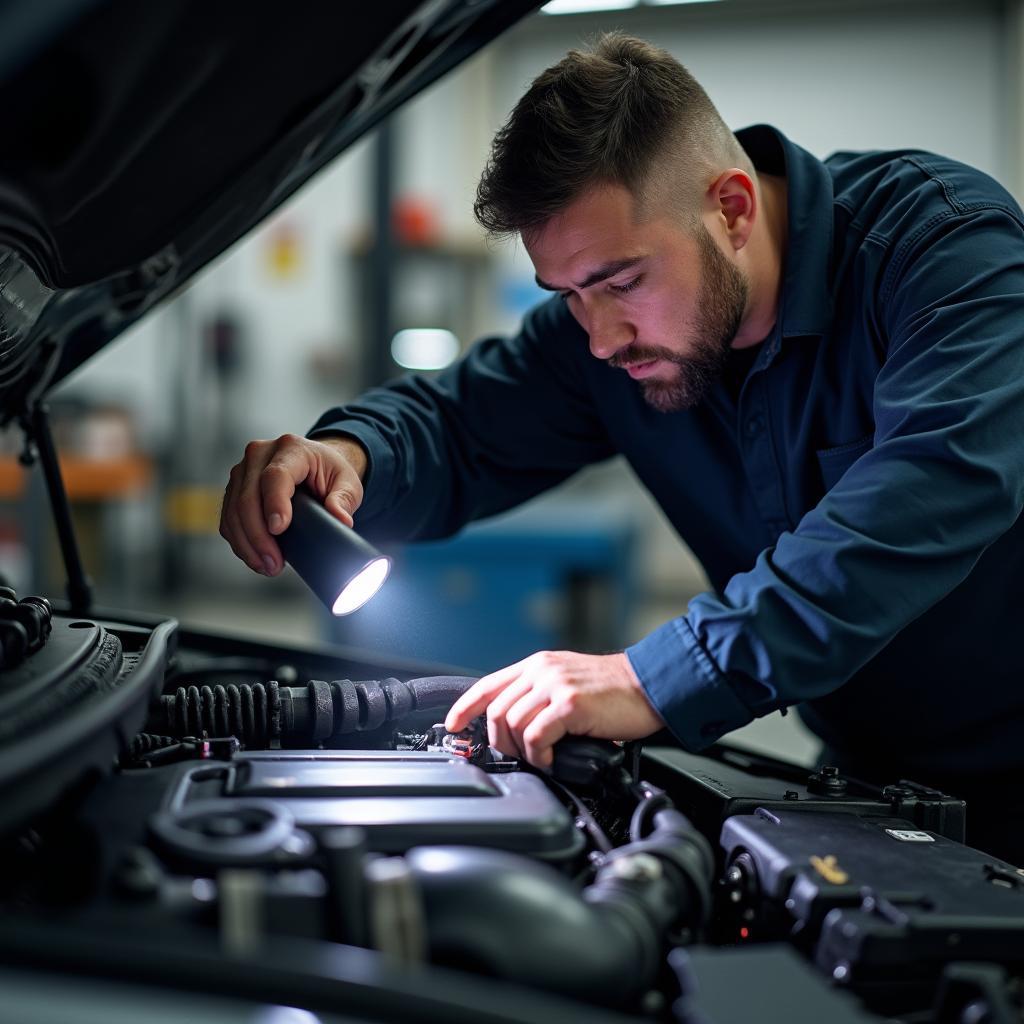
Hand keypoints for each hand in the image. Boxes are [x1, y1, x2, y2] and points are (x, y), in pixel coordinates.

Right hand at [220, 433, 366, 576]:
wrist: (315, 464)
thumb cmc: (330, 472)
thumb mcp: (347, 482)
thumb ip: (344, 499)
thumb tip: (341, 520)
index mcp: (291, 447)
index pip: (275, 476)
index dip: (274, 504)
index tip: (278, 529)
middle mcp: (260, 454)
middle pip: (248, 497)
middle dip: (259, 536)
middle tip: (274, 563)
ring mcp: (242, 470)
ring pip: (233, 511)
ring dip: (247, 544)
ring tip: (267, 567)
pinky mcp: (234, 488)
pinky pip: (228, 519)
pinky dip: (240, 542)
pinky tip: (256, 558)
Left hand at [445, 650, 663, 769]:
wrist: (650, 686)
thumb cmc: (614, 692)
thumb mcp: (568, 682)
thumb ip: (541, 696)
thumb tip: (517, 730)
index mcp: (538, 665)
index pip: (488, 684)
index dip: (464, 707)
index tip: (452, 726)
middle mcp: (542, 670)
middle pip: (497, 711)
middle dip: (501, 742)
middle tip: (520, 757)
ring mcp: (555, 685)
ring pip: (513, 724)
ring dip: (522, 752)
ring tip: (541, 759)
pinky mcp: (570, 703)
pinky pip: (536, 736)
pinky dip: (538, 755)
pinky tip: (551, 760)